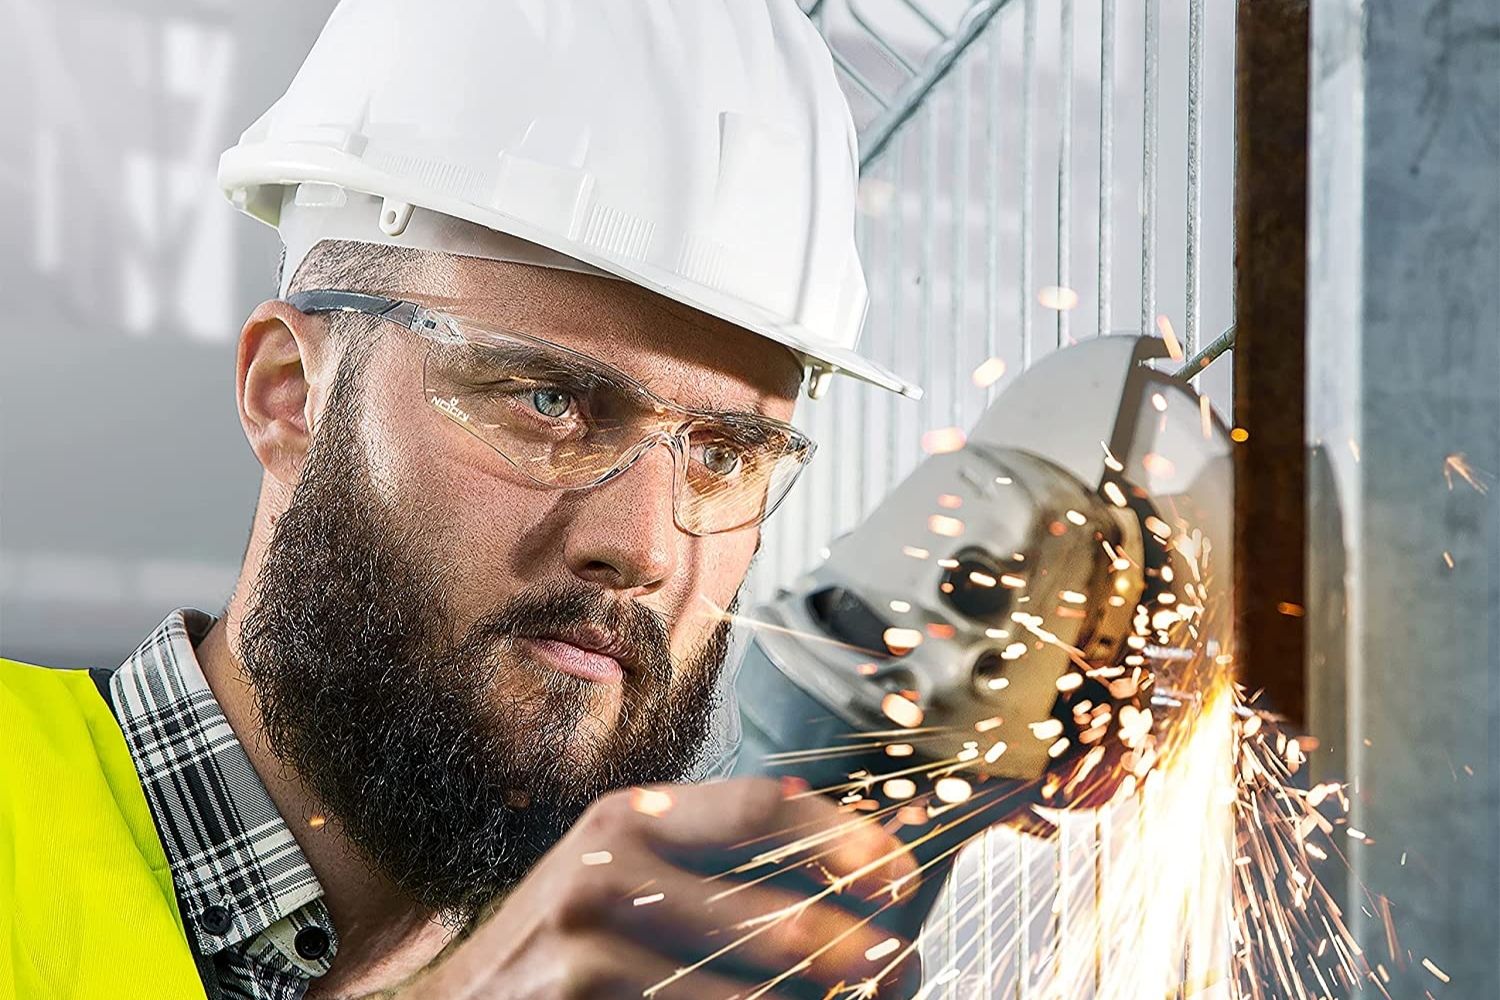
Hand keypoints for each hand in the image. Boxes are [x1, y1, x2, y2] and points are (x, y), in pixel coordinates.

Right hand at [400, 778, 923, 998]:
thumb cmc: (561, 939)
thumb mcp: (621, 869)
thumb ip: (708, 856)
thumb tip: (836, 851)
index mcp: (632, 818)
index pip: (761, 808)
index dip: (843, 837)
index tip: (898, 870)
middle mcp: (609, 870)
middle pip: (767, 910)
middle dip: (846, 946)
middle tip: (895, 962)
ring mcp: (589, 951)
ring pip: (743, 994)